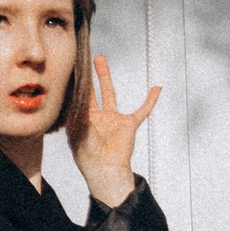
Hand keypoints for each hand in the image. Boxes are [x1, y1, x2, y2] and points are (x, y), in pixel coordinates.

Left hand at [72, 54, 159, 210]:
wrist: (105, 172)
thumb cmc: (88, 157)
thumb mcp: (78, 131)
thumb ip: (80, 112)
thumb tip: (79, 93)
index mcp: (82, 121)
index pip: (78, 98)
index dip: (76, 84)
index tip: (72, 67)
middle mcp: (96, 118)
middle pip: (92, 91)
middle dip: (89, 75)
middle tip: (87, 59)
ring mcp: (112, 121)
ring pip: (110, 94)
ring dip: (105, 77)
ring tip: (101, 60)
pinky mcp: (128, 125)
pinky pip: (142, 110)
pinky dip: (150, 100)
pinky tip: (156, 89)